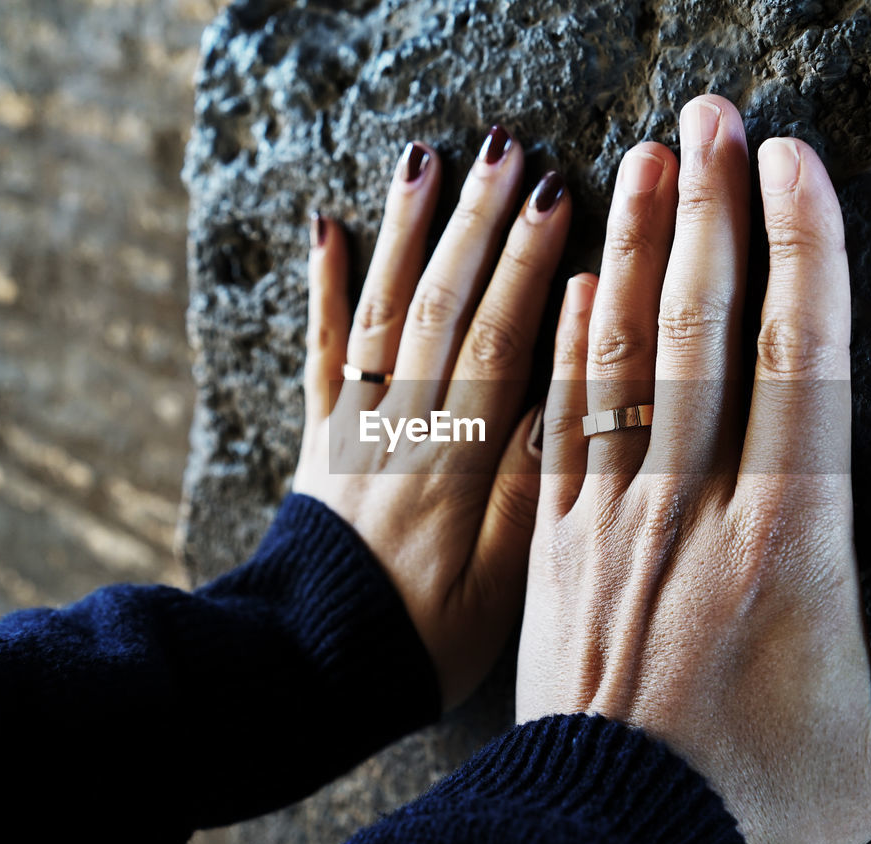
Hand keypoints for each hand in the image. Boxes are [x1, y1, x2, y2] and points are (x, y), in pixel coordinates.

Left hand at [296, 128, 569, 707]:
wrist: (311, 666)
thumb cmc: (417, 637)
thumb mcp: (497, 589)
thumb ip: (526, 492)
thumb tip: (559, 398)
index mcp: (456, 460)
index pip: (499, 341)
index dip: (528, 266)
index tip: (556, 197)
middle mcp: (403, 423)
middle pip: (443, 305)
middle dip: (476, 222)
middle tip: (507, 150)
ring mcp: (355, 421)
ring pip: (384, 308)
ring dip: (407, 230)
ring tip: (426, 157)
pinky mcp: (322, 432)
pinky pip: (320, 350)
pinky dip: (322, 287)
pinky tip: (327, 226)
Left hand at [516, 94, 870, 843]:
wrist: (619, 843)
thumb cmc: (769, 800)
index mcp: (787, 542)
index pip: (798, 359)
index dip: (800, 247)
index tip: (794, 164)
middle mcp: (691, 509)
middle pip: (701, 329)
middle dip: (708, 210)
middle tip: (710, 119)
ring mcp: (608, 521)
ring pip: (620, 358)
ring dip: (630, 250)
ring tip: (641, 162)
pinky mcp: (549, 548)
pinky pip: (557, 425)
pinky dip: (569, 346)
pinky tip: (576, 285)